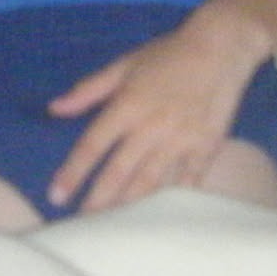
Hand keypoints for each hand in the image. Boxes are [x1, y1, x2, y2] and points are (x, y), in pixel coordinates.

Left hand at [45, 8, 265, 213]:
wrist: (221, 48)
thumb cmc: (168, 55)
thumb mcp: (124, 64)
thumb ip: (88, 89)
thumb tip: (54, 108)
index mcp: (127, 106)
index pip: (92, 146)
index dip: (72, 172)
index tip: (56, 195)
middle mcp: (150, 127)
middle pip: (118, 172)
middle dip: (97, 201)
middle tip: (81, 225)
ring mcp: (179, 140)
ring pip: (149, 182)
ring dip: (128, 206)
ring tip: (111, 227)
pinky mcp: (206, 147)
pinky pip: (186, 181)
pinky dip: (172, 200)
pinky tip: (158, 218)